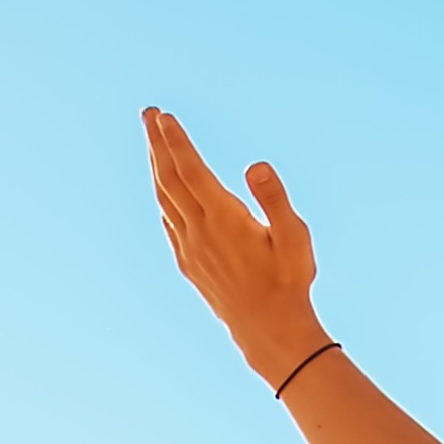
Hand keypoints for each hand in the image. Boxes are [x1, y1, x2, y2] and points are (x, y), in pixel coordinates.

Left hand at [143, 109, 328, 381]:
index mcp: (224, 219)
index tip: (164, 116)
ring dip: (157, 166)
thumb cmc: (288, 282)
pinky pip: (168, 221)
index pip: (191, 170)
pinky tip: (163, 188)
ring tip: (153, 141)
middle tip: (148, 113)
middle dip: (157, 143)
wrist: (268, 331)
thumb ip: (274, 198)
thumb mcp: (294, 237)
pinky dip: (162, 196)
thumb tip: (256, 164)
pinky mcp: (188, 263)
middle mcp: (199, 232)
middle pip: (169, 178)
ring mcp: (190, 248)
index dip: (176, 141)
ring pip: (164, 199)